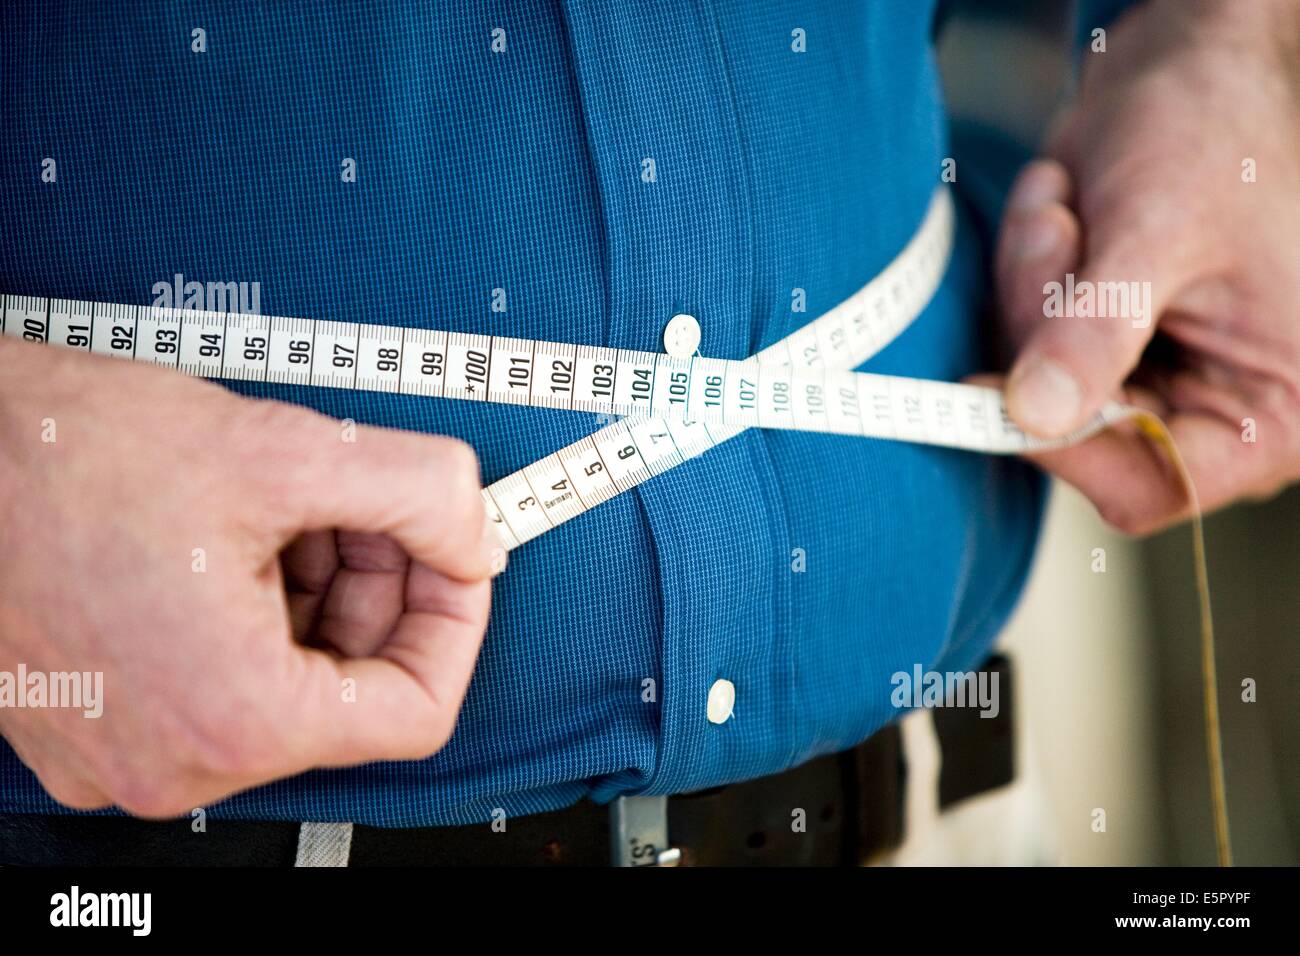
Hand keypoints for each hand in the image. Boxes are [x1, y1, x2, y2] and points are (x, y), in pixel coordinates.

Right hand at [0, 337, 500, 816]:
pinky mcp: (95, 721)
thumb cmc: (59, 453)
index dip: (453, 621)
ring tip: (295, 505)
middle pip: (349, 690)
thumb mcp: (282, 451)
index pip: (416, 710)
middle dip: (380, 587)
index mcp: (234, 717)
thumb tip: (477, 534)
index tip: (455, 558)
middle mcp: (178, 759)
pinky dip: (255, 609)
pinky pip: (219, 679)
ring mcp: (128, 749)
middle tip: (373, 507)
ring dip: (317, 590)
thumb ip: (418, 492)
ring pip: (286, 679)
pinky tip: (241, 532)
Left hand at [991, 0, 1299, 532]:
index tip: (996, 393)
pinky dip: (1023, 279)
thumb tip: (1035, 415)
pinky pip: (1015, 345)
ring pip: (1029, 387)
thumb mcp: (1159, 231)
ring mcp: (1144, 378)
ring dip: (1030, 288)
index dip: (1066, 447)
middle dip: (1047, 327)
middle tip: (1065, 233)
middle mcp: (1208, 409)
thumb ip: (1097, 330)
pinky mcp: (1092, 348)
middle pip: (1075, 431)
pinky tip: (1065, 220)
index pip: (1152, 483)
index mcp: (1270, 411)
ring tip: (1075, 214)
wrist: (1183, 73)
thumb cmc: (1210, 135)